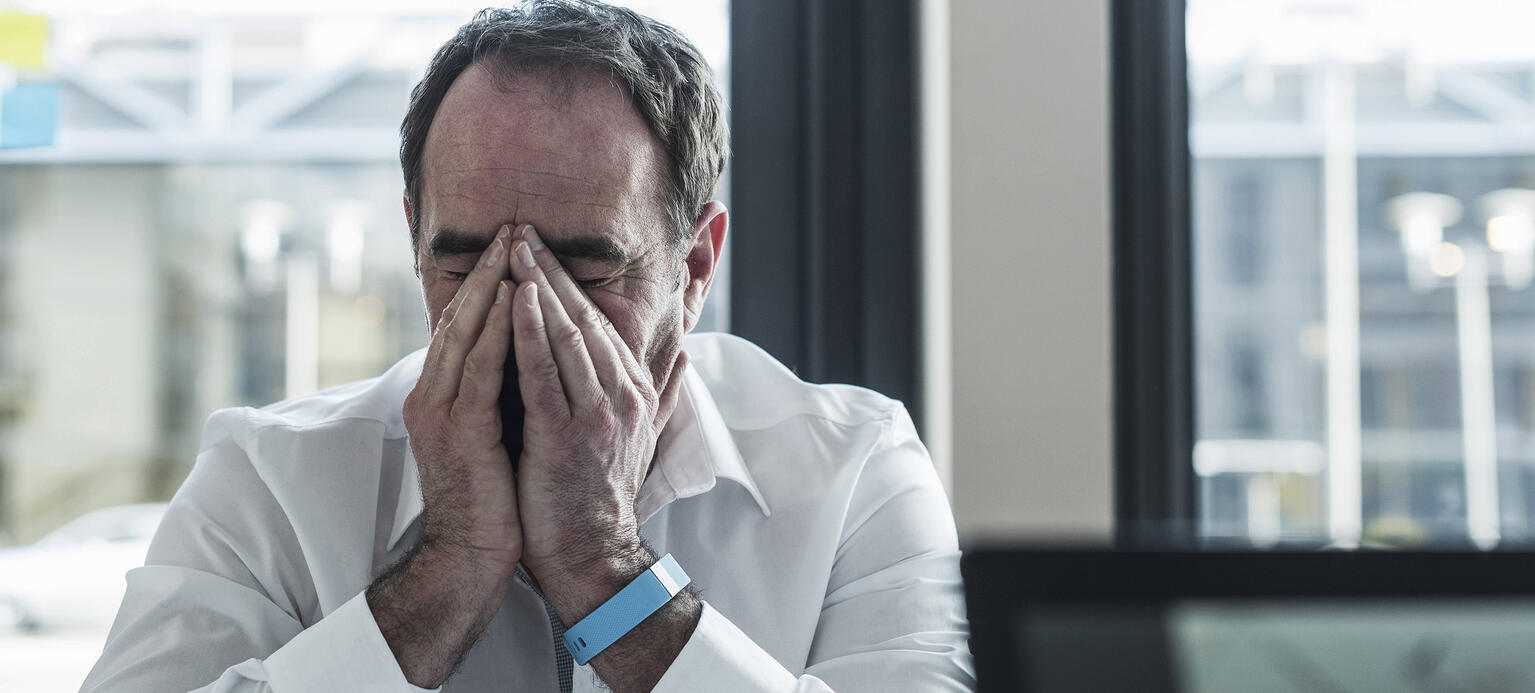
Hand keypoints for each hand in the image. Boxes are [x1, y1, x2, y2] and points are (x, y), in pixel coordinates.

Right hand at [403, 223, 522, 572]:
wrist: (470, 554)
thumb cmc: (490, 497)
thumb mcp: (491, 432)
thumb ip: (497, 391)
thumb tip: (523, 353)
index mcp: (439, 395)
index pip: (461, 325)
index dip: (484, 282)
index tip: (511, 246)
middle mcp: (432, 395)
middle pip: (458, 318)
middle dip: (487, 270)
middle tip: (512, 226)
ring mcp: (441, 412)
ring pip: (466, 335)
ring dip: (491, 287)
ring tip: (514, 248)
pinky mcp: (460, 431)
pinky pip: (481, 370)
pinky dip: (498, 332)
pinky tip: (515, 302)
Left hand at [505, 224, 685, 594]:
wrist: (592, 555)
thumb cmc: (602, 496)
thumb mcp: (645, 437)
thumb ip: (667, 393)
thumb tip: (686, 356)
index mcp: (636, 392)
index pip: (601, 323)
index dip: (570, 282)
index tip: (541, 248)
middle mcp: (623, 396)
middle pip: (584, 319)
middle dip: (551, 271)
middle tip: (521, 229)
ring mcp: (597, 415)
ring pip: (567, 337)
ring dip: (538, 289)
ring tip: (513, 250)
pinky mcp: (567, 436)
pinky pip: (546, 375)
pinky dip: (530, 334)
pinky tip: (514, 302)